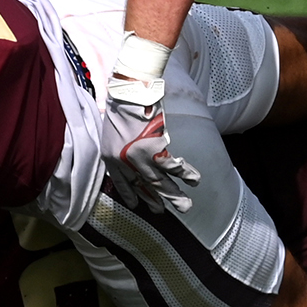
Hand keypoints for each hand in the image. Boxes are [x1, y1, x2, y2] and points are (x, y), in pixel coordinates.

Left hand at [99, 79, 198, 213]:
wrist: (128, 94)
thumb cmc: (120, 105)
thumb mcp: (112, 130)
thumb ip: (121, 145)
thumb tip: (131, 152)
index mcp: (111, 157)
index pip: (122, 183)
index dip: (131, 194)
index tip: (137, 204)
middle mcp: (125, 162)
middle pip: (142, 186)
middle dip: (154, 200)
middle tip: (162, 212)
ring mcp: (140, 158)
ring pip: (160, 182)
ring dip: (174, 195)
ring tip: (185, 206)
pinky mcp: (155, 150)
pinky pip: (173, 167)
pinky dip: (185, 174)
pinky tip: (195, 180)